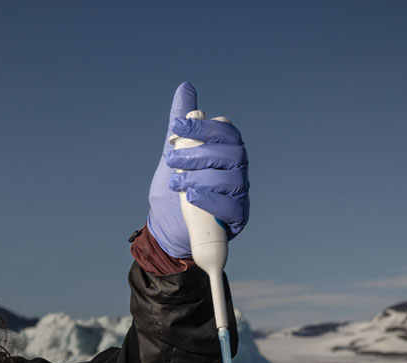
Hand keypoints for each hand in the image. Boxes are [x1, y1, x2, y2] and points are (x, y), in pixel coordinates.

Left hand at [146, 81, 249, 257]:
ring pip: (232, 179)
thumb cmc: (175, 191)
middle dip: (200, 153)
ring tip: (177, 182)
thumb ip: (182, 126)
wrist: (167, 230)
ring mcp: (239, 195)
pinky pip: (233, 206)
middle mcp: (237, 171)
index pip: (226, 131)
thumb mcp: (174, 155)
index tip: (176, 128)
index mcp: (225, 152)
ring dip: (201, 177)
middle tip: (172, 159)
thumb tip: (186, 87)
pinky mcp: (237, 219)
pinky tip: (192, 197)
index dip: (203, 126)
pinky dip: (211, 199)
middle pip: (233, 153)